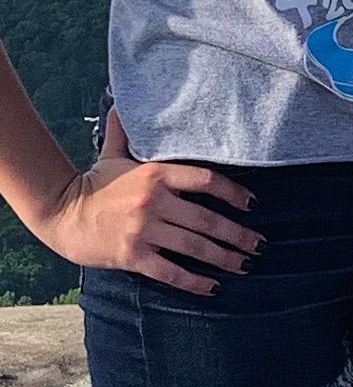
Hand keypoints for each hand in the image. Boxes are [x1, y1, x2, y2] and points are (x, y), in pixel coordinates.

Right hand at [35, 115, 259, 295]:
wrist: (60, 214)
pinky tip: (212, 286)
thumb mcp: (113, 153)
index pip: (207, 180)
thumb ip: (126, 130)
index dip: (233, 192)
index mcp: (157, 173)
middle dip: (236, 233)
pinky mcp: (132, 256)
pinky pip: (169, 271)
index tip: (251, 203)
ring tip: (244, 263)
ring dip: (223, 257)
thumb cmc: (93, 183)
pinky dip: (193, 281)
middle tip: (258, 244)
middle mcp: (155, 201)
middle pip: (206, 219)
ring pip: (193, 246)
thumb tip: (121, 100)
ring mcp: (144, 230)